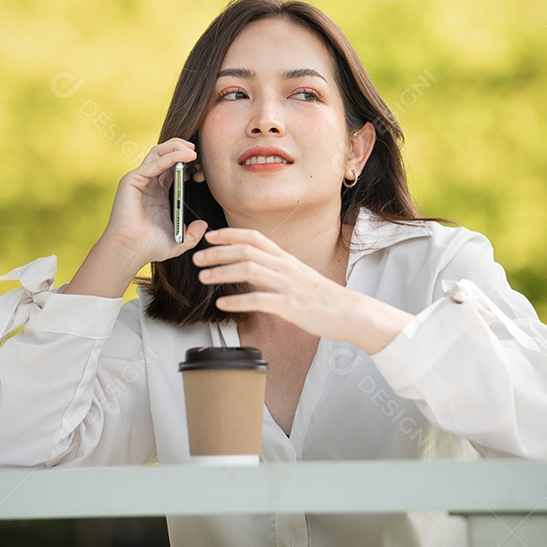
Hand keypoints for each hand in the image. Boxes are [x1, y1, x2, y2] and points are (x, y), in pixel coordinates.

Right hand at [64, 139, 207, 298]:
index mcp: (159, 193)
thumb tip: (203, 224)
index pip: (173, 168)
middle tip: (197, 151)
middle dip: (181, 148)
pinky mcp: (132, 180)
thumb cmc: (150, 247)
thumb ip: (192, 234)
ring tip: (192, 151)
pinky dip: (171, 157)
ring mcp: (139, 180)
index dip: (188, 163)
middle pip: (164, 154)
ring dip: (176, 147)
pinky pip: (155, 163)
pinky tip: (185, 157)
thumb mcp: (179, 241)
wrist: (131, 251)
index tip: (202, 167)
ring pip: (158, 152)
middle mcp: (148, 183)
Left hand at [192, 227, 413, 351]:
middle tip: (197, 258)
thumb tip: (253, 266)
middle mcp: (284, 267)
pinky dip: (237, 300)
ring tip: (203, 278)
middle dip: (217, 252)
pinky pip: (259, 300)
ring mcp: (287, 285)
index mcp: (285, 259)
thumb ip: (276, 269)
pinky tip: (223, 303)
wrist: (349, 312)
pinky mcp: (290, 305)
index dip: (229, 234)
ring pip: (249, 270)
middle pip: (245, 250)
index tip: (209, 236)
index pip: (253, 237)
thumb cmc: (322, 297)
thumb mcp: (298, 276)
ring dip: (222, 272)